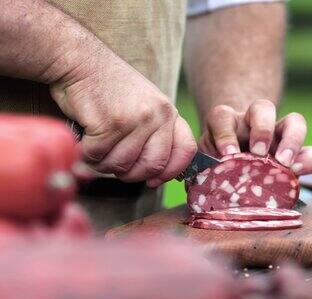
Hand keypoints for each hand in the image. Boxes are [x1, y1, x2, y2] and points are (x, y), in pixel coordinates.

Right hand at [50, 51, 196, 187]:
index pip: (186, 150)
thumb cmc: (110, 89)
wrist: (81, 61)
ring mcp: (136, 119)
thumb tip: (158, 175)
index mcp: (169, 112)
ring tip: (98, 148)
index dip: (171, 172)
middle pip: (152, 166)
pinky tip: (85, 140)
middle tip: (116, 167)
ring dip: (104, 164)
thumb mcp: (147, 105)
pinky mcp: (110, 122)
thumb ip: (157, 133)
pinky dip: (87, 154)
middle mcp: (158, 115)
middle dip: (131, 175)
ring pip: (122, 165)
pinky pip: (99, 156)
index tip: (153, 180)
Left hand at [199, 99, 311, 174]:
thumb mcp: (205, 165)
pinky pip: (311, 151)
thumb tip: (197, 187)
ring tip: (285, 163)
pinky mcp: (297, 152)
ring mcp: (280, 134)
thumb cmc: (217, 166)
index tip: (226, 157)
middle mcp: (253, 122)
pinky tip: (299, 173)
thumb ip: (202, 172)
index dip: (224, 134)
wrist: (235, 165)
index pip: (222, 117)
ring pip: (295, 120)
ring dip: (292, 140)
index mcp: (225, 123)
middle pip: (263, 108)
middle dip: (263, 129)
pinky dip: (308, 161)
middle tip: (259, 154)